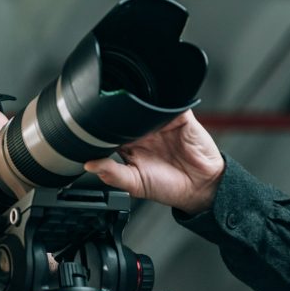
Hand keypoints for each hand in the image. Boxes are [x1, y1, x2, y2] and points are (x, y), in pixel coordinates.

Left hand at [84, 110, 223, 214]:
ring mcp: (161, 123)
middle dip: (118, 113)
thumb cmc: (169, 187)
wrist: (200, 187)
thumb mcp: (135, 184)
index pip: (110, 130)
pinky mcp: (179, 117)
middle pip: (125, 113)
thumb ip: (112, 174)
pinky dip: (161, 103)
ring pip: (143, 104)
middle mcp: (144, 132)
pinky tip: (155, 111)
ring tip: (133, 111)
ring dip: (138, 105)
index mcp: (130, 145)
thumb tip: (89, 165)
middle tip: (112, 116)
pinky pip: (168, 103)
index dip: (102, 127)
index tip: (91, 127)